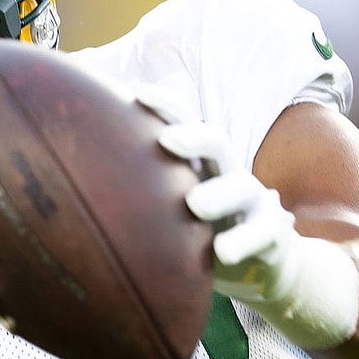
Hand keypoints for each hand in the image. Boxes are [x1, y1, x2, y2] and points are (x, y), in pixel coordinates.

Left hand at [136, 82, 358, 348]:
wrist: (259, 265)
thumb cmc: (198, 229)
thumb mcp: (170, 202)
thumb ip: (139, 179)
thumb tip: (87, 148)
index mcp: (198, 160)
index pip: (184, 123)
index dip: (166, 106)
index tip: (138, 93)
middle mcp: (225, 172)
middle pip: (216, 143)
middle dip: (193, 137)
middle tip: (167, 140)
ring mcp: (251, 201)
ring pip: (241, 187)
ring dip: (219, 193)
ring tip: (195, 204)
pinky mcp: (271, 233)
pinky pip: (263, 233)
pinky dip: (243, 240)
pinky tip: (223, 252)